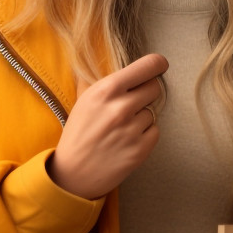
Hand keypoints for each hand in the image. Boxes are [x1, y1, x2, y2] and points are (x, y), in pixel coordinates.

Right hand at [47, 53, 167, 199]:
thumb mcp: (85, 99)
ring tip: (122, 127)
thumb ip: (106, 80)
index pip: (148, 66)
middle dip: (146, 93)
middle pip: (155, 88)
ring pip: (153, 111)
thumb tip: (117, 59)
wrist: (72, 173)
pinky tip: (127, 139)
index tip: (160, 66)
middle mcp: (121, 107)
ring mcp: (132, 130)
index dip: (157, 65)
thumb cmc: (79, 133)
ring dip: (142, 117)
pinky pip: (155, 131)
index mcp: (106, 90)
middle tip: (131, 103)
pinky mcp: (140, 150)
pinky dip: (145, 134)